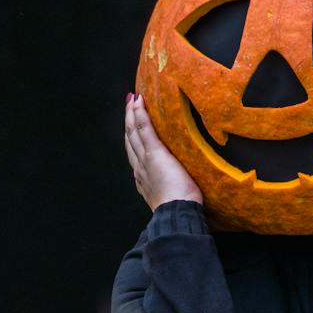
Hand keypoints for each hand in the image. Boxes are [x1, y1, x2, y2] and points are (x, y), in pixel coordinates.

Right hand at [124, 93, 202, 209]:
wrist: (177, 213)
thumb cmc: (181, 209)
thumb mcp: (174, 196)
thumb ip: (173, 186)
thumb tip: (184, 185)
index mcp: (143, 178)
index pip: (135, 153)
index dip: (133, 137)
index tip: (134, 125)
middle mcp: (140, 167)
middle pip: (131, 140)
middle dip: (129, 121)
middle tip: (129, 104)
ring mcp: (145, 159)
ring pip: (134, 132)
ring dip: (131, 114)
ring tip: (132, 99)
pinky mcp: (154, 153)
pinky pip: (144, 130)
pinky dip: (139, 114)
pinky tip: (138, 102)